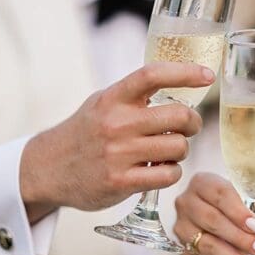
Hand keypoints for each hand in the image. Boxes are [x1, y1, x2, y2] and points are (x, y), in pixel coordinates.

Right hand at [18, 62, 214, 220]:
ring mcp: (118, 154)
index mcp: (113, 98)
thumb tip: (180, 81)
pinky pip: (169, 174)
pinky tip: (160, 169)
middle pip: (179, 116)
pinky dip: (172, 172)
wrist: (47, 169)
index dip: (185, 72)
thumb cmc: (85, 133)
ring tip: (168, 151)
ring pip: (179, 147)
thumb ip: (134, 95)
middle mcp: (116, 123)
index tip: (207, 76)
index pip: (152, 75)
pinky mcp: (121, 181)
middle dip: (193, 123)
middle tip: (189, 127)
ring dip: (181, 150)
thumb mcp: (102, 103)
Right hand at [173, 172, 254, 254]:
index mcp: (203, 183)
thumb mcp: (250, 204)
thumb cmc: (236, 204)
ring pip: (207, 246)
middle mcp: (187, 203)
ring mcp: (182, 228)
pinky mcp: (183, 250)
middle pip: (212, 222)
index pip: (221, 195)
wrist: (216, 214)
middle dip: (241, 239)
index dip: (240, 213)